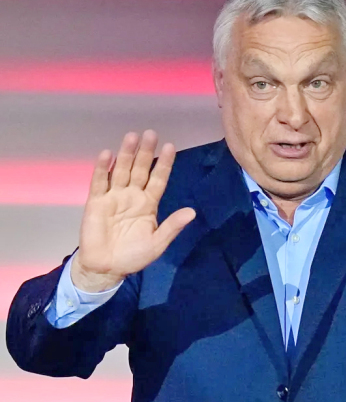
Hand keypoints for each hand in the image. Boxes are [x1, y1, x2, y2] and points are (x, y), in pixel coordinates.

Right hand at [71, 130, 195, 291]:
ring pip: (121, 171)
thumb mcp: (157, 243)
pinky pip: (99, 182)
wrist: (106, 268)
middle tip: (151, 133)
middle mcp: (132, 195)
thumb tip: (192, 212)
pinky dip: (102, 169)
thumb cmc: (134, 256)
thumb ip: (172, 226)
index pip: (158, 179)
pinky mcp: (96, 202)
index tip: (170, 146)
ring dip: (126, 154)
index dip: (164, 163)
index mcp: (148, 203)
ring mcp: (114, 197)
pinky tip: (107, 154)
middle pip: (140, 169)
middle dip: (145, 152)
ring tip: (131, 136)